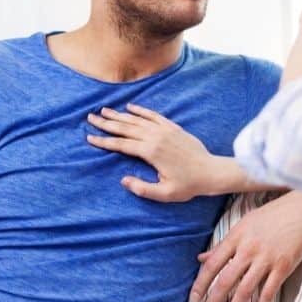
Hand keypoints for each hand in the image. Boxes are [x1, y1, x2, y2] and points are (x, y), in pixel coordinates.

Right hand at [87, 103, 220, 201]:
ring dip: (120, 115)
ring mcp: (165, 130)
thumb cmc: (188, 185)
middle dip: (107, 123)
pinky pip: (154, 115)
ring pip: (138, 119)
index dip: (104, 141)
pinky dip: (141, 110)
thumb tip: (123, 180)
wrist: (211, 171)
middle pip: (126, 128)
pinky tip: (131, 107)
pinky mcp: (173, 128)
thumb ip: (142, 188)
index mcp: (151, 152)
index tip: (89, 137)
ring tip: (105, 110)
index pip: (121, 145)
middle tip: (90, 118)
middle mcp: (156, 137)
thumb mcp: (164, 193)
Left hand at [189, 191, 301, 301]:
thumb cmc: (271, 216)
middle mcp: (249, 249)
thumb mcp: (243, 224)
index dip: (201, 283)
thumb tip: (201, 257)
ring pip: (245, 291)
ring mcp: (267, 259)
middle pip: (226, 281)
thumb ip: (223, 244)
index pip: (213, 264)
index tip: (194, 298)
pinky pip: (268, 293)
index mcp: (237, 237)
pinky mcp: (283, 267)